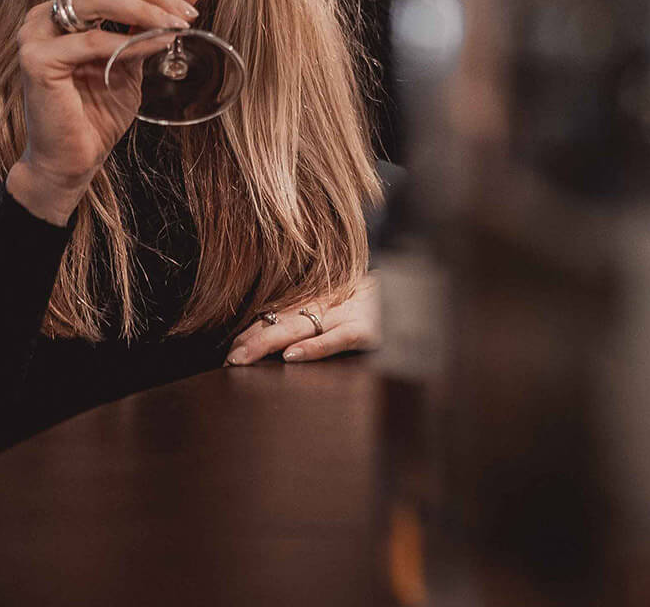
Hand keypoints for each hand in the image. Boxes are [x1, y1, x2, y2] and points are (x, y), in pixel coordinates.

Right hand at [4, 0, 202, 224]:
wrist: (72, 160)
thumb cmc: (96, 114)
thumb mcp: (128, 62)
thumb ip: (142, 31)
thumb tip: (181, 2)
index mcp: (65, 11)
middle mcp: (45, 15)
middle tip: (189, 8)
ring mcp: (36, 35)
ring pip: (97, 0)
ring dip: (145, 8)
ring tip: (178, 22)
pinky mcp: (37, 60)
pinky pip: (92, 42)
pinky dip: (130, 41)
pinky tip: (161, 42)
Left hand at [225, 273, 379, 364]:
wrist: (420, 290)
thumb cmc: (383, 302)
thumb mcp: (347, 305)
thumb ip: (320, 317)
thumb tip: (288, 339)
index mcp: (321, 302)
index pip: (278, 316)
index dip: (252, 331)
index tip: (230, 348)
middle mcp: (328, 307)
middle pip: (281, 323)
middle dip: (251, 341)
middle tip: (229, 359)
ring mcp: (345, 316)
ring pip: (298, 329)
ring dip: (267, 344)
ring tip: (244, 357)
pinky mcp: (365, 330)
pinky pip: (335, 340)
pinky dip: (313, 348)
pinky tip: (291, 357)